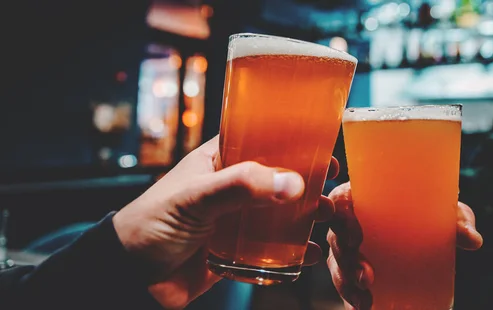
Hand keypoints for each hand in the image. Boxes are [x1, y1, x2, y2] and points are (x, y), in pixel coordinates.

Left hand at [113, 136, 337, 308]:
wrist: (130, 278)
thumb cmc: (151, 225)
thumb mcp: (195, 197)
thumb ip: (240, 187)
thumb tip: (291, 184)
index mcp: (219, 161)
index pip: (260, 140)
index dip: (292, 141)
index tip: (322, 145)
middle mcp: (231, 187)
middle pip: (277, 178)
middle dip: (306, 181)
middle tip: (331, 185)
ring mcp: (236, 219)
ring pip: (280, 213)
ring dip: (306, 215)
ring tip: (326, 217)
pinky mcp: (238, 250)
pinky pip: (273, 249)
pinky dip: (294, 251)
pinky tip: (309, 254)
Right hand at [326, 182, 483, 309]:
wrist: (429, 233)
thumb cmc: (430, 213)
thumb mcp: (444, 214)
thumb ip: (457, 221)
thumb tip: (472, 241)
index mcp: (365, 197)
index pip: (340, 201)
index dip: (341, 218)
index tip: (356, 237)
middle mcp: (351, 222)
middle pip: (335, 237)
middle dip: (346, 260)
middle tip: (367, 276)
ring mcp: (348, 248)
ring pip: (336, 263)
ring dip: (347, 283)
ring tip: (365, 299)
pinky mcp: (353, 270)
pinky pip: (344, 282)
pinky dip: (350, 296)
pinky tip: (362, 307)